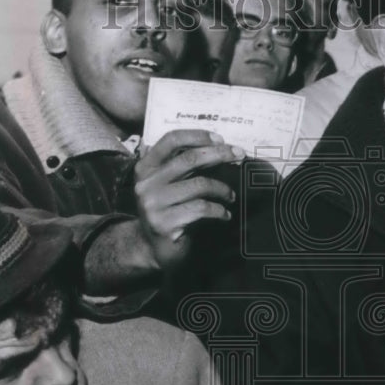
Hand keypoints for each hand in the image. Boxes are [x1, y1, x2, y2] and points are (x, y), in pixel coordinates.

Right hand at [134, 129, 244, 268]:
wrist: (152, 249)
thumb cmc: (169, 211)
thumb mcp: (171, 184)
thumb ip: (187, 167)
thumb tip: (222, 148)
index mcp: (145, 168)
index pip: (171, 140)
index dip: (198, 135)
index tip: (221, 139)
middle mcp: (145, 183)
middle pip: (189, 159)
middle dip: (219, 154)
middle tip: (239, 156)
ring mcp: (153, 204)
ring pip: (199, 185)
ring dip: (222, 189)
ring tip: (230, 196)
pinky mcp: (164, 224)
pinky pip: (202, 209)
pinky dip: (219, 210)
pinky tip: (224, 215)